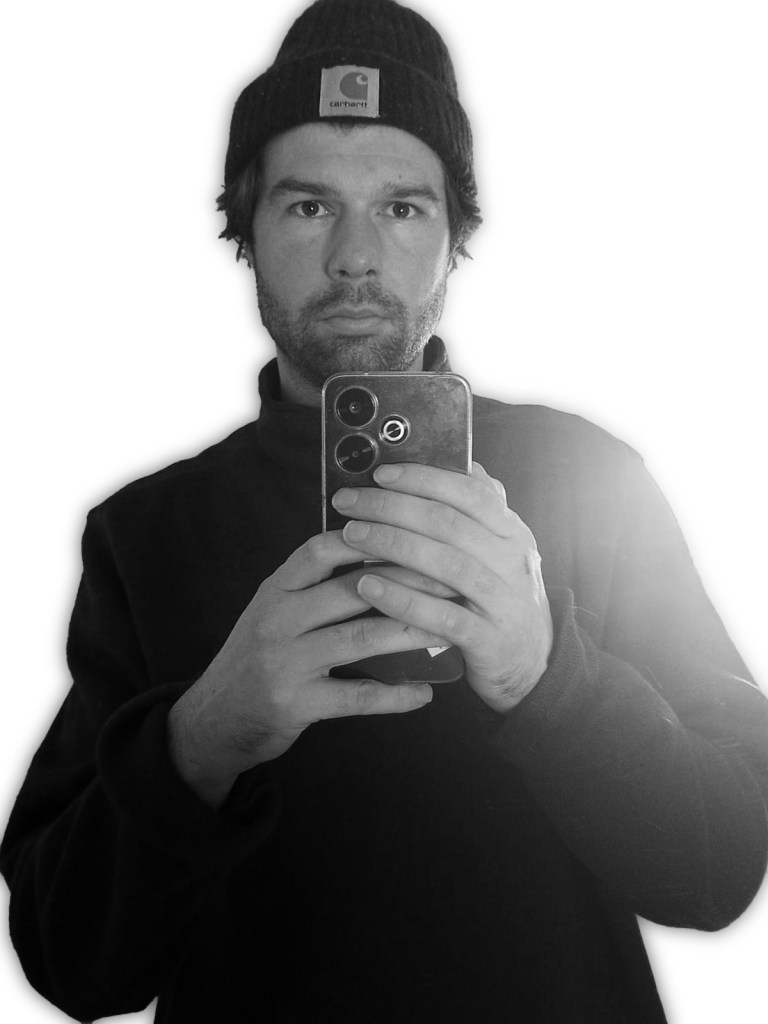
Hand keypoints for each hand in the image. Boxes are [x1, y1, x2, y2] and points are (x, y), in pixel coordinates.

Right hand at [168, 532, 441, 805]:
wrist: (213, 720)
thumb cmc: (258, 657)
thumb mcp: (275, 611)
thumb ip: (314, 586)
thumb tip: (382, 558)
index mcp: (276, 590)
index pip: (321, 549)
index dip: (368, 538)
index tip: (414, 534)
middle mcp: (277, 619)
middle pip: (350, 590)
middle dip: (407, 583)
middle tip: (453, 580)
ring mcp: (284, 662)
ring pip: (359, 638)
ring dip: (410, 633)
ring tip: (449, 629)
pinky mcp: (293, 704)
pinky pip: (354, 698)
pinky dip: (394, 695)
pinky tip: (425, 693)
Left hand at [332, 462, 552, 712]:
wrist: (533, 663)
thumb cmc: (500, 597)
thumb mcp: (500, 549)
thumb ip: (478, 512)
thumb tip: (454, 465)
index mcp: (512, 531)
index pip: (470, 492)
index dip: (423, 479)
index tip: (381, 473)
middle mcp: (512, 561)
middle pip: (449, 524)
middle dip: (392, 507)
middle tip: (348, 501)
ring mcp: (503, 601)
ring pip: (445, 564)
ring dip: (392, 545)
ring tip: (351, 535)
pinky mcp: (489, 639)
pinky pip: (441, 616)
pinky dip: (402, 599)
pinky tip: (367, 586)